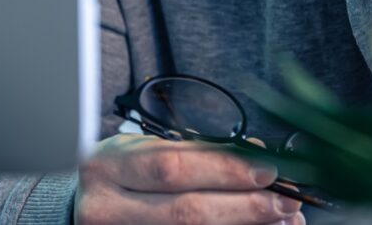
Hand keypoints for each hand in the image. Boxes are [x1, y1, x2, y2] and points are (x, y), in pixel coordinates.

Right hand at [75, 133, 304, 224]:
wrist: (85, 211)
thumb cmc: (121, 177)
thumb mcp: (145, 153)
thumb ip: (197, 154)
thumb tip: (257, 158)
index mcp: (108, 167)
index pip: (173, 167)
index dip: (225, 169)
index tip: (269, 169)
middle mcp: (106, 209)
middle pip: (185, 211)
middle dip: (244, 206)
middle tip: (287, 201)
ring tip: (282, 222)